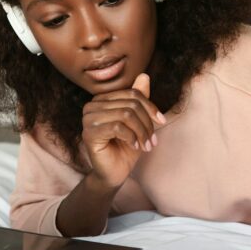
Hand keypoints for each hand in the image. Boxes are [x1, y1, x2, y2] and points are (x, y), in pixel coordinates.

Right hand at [81, 73, 165, 188]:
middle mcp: (92, 106)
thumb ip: (139, 100)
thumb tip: (144, 76)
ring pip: (126, 115)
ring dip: (142, 132)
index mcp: (102, 99)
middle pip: (130, 104)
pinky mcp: (89, 134)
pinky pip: (118, 127)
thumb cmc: (125, 147)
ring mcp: (88, 119)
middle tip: (153, 140)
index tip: (162, 122)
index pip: (132, 93)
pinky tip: (135, 146)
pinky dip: (132, 137)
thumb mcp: (138, 122)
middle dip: (147, 123)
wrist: (114, 173)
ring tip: (146, 145)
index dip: (150, 107)